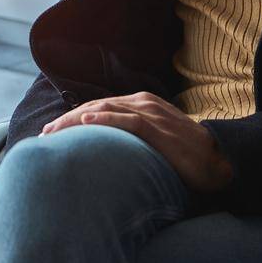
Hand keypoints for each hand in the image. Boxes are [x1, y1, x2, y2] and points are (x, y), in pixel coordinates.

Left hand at [40, 91, 234, 193]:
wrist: (218, 160)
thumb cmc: (184, 155)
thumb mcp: (153, 142)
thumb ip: (131, 140)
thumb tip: (106, 156)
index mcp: (141, 104)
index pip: (98, 107)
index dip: (72, 118)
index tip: (51, 133)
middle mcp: (143, 102)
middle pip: (95, 106)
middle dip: (66, 120)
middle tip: (43, 135)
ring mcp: (151, 113)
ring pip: (104, 110)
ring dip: (75, 120)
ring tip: (53, 131)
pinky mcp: (158, 127)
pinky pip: (127, 120)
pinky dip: (104, 118)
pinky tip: (85, 122)